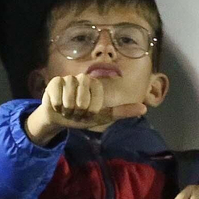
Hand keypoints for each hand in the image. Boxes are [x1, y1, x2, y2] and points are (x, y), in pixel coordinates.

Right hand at [25, 73, 147, 144]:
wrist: (59, 119)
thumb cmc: (81, 116)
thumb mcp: (102, 116)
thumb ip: (122, 111)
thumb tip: (144, 109)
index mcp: (95, 84)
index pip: (96, 99)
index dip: (91, 110)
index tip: (88, 113)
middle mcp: (82, 78)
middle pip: (83, 98)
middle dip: (79, 111)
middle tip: (76, 112)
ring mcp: (67, 79)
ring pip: (69, 99)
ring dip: (67, 110)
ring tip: (66, 109)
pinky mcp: (54, 83)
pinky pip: (57, 97)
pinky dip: (57, 106)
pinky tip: (57, 105)